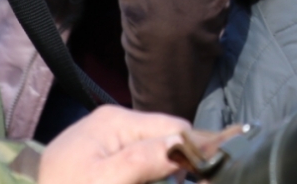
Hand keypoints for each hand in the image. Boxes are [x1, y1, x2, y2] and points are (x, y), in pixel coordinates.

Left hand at [37, 104, 189, 183]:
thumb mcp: (105, 181)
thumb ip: (144, 159)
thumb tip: (187, 143)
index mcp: (114, 119)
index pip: (174, 127)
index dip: (192, 153)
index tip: (200, 180)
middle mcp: (111, 121)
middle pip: (164, 139)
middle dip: (174, 165)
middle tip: (175, 182)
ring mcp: (102, 141)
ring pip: (151, 152)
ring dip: (159, 173)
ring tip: (158, 183)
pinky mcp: (96, 159)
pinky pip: (132, 160)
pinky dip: (143, 175)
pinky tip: (140, 182)